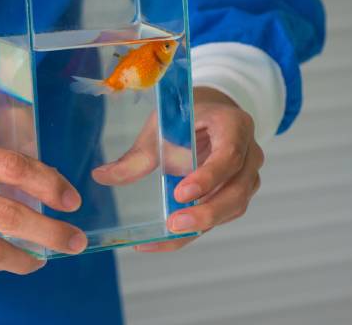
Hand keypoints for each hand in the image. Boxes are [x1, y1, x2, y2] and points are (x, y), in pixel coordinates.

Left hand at [93, 87, 263, 251]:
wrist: (212, 115)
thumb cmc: (188, 117)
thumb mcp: (163, 126)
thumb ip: (139, 154)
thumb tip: (101, 176)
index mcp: (234, 125)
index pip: (229, 155)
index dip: (208, 177)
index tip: (180, 193)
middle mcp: (249, 152)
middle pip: (237, 190)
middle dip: (207, 212)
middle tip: (174, 225)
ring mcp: (247, 175)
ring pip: (234, 207)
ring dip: (201, 225)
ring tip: (167, 234)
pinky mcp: (237, 193)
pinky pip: (222, 216)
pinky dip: (196, 229)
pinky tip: (168, 237)